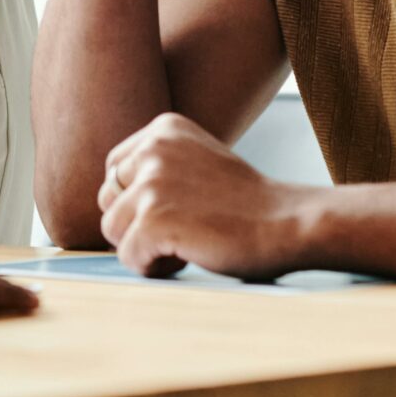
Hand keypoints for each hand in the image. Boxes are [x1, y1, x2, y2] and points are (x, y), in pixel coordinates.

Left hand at [97, 112, 318, 280]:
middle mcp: (153, 149)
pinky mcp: (154, 219)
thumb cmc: (246, 203)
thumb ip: (158, 166)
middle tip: (176, 233)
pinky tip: (181, 262)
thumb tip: (107, 195)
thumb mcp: (197, 161)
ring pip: (111, 228)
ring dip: (141, 247)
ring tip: (179, 248)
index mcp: (163, 128)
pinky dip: (149, 268)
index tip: (172, 211)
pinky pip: (127, 255)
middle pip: (106, 197)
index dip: (134, 200)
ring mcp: (153, 183)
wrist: (289, 223)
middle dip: (133, 223)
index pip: (114, 168)